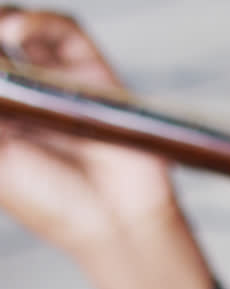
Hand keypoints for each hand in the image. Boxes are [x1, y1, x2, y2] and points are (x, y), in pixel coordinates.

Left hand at [0, 8, 179, 261]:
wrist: (113, 221)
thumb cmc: (52, 203)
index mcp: (2, 117)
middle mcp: (26, 95)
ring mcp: (60, 83)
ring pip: (24, 28)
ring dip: (3, 23)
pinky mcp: (94, 74)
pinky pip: (65, 31)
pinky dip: (38, 22)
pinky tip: (16, 32)